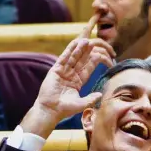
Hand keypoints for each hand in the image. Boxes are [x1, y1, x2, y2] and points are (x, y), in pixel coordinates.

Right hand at [21, 15, 114, 136]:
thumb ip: (90, 99)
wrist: (50, 110)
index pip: (88, 69)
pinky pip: (63, 58)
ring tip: (86, 40)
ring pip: (73, 57)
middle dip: (87, 52)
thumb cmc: (64, 109)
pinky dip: (69, 50)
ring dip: (79, 49)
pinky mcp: (55, 70)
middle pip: (81, 60)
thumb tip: (100, 95)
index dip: (94, 61)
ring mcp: (63, 71)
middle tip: (93, 43)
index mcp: (78, 81)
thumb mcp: (80, 104)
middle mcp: (71, 75)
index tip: (100, 55)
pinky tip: (74, 43)